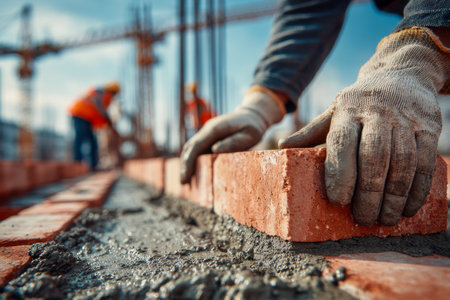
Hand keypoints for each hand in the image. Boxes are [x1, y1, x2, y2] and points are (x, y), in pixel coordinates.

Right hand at [181, 89, 284, 182]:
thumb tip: (215, 151)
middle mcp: (207, 130)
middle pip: (189, 148)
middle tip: (183, 184)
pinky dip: (193, 162)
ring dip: (187, 164)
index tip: (185, 177)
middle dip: (184, 165)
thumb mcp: (250, 134)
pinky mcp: (209, 139)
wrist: (251, 116)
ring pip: (191, 149)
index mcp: (214, 128)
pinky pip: (197, 151)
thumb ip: (234, 142)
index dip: (188, 162)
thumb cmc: (252, 127)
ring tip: (187, 183)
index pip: (196, 146)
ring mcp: (206, 134)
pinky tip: (195, 175)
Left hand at [280, 28, 448, 225]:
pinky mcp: (429, 126)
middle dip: (368, 193)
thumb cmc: (360, 102)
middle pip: (373, 157)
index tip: (338, 200)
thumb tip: (281, 148)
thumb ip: (311, 132)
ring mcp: (406, 119)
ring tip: (385, 219)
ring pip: (402, 162)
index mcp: (347, 111)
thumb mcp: (334, 111)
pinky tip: (407, 208)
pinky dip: (418, 189)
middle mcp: (377, 113)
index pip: (342, 143)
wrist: (402, 75)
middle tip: (363, 218)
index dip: (340, 173)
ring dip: (394, 196)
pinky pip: (426, 161)